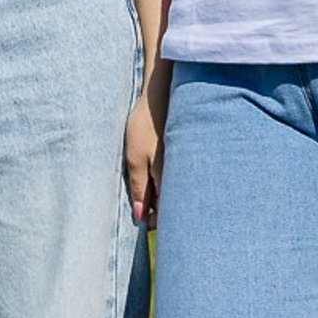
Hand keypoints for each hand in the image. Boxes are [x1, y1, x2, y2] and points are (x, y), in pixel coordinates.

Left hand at [124, 65, 168, 225]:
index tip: (142, 223)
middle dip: (159, 210)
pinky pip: (175, 173)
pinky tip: (155, 171)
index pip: (167, 212)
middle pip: (173, 202)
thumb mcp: (135, 159)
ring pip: (173, 188)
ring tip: (147, 191)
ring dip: (161, 194)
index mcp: (169, 179)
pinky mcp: (181, 151)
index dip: (155, 221)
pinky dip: (165, 179)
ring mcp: (182, 162)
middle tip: (143, 210)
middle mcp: (180, 173)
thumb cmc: (145, 126)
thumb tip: (140, 216)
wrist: (159, 94)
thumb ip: (140, 188)